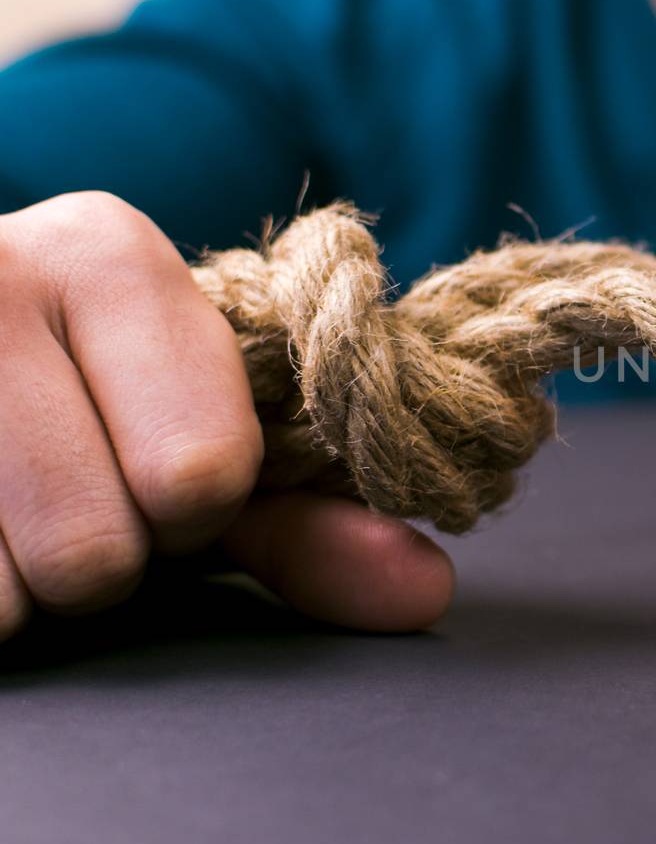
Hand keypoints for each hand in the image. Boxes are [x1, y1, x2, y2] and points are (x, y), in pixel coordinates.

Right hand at [0, 192, 452, 639]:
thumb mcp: (192, 444)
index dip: (194, 506)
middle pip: (99, 550)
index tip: (157, 465)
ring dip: (13, 587)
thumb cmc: (75, 400)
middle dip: (100, 556)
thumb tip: (425, 588)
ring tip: (1, 504)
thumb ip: (305, 516)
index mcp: (109, 251)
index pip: (205, 469)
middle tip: (64, 490)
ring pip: (4, 592)